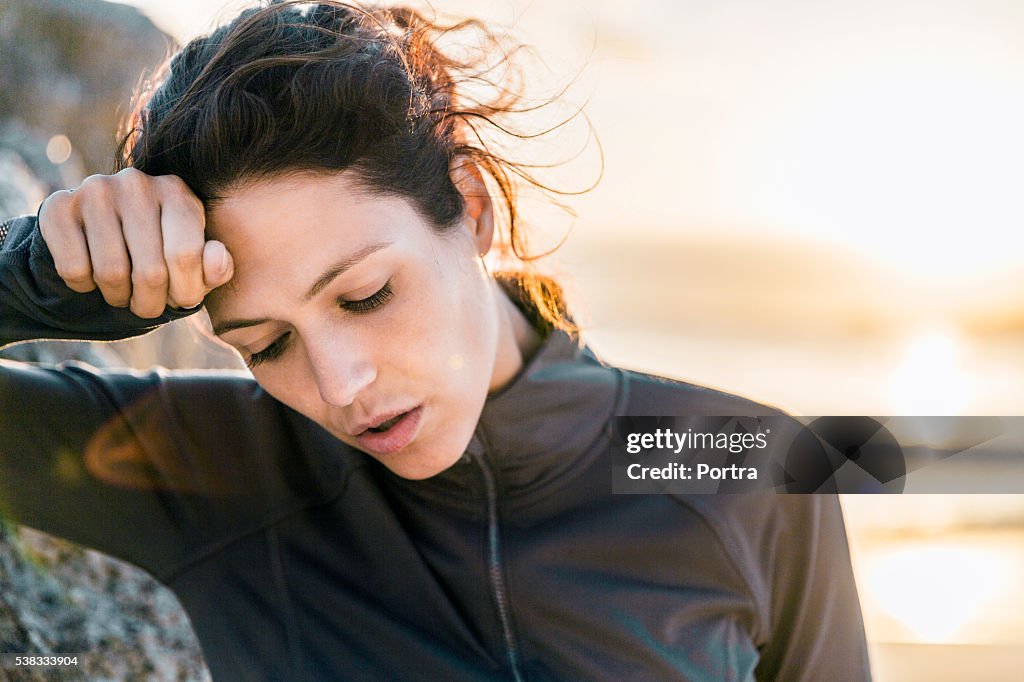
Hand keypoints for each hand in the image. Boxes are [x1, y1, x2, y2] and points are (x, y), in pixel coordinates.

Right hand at [38, 169, 233, 318]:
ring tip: (123, 293)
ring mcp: (95, 191)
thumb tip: (217, 258)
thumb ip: (216, 267)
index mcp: (177, 192)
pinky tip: (92, 275)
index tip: (181, 300)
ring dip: (118, 297)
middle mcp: (136, 184)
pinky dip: (84, 286)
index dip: (185, 291)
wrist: (96, 240)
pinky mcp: (58, 207)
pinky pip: (75, 268)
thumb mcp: (195, 263)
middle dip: (151, 303)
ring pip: (111, 273)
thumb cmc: (159, 254)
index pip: (186, 256)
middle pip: (150, 271)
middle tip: (148, 305)